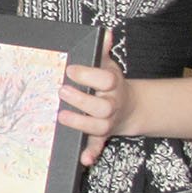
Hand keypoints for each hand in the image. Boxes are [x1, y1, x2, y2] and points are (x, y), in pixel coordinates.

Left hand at [58, 33, 131, 166]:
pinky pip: (98, 146)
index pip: (105, 80)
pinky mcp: (102, 136)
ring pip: (98, 127)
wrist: (130, 107)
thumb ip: (103, 50)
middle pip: (102, 106)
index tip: (71, 69)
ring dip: (81, 123)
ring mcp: (108, 122)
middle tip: (61, 90)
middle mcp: (112, 105)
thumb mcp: (108, 65)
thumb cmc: (110, 84)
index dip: (88, 75)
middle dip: (82, 99)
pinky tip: (84, 160)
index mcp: (113, 86)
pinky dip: (91, 153)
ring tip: (62, 116)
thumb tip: (104, 32)